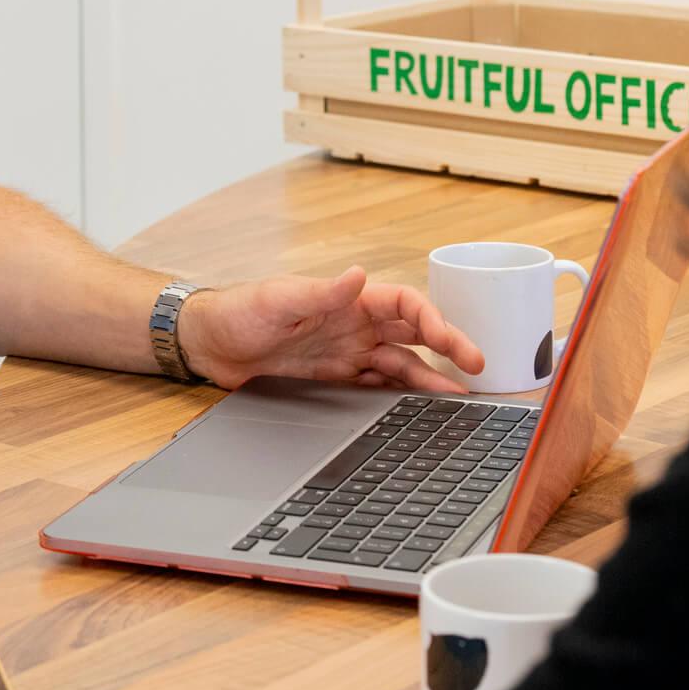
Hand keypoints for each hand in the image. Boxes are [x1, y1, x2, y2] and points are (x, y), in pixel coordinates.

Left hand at [175, 266, 485, 392]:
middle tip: (479, 370)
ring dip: (429, 380)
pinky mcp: (334, 380)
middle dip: (448, 349)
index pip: (405, 304)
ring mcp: (347, 354)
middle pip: (414, 335)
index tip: (451, 343)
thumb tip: (359, 276)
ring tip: (459, 400)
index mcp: (349, 301)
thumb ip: (320, 292)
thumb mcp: (278, 300)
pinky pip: (376, 389)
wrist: (209, 344)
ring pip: (401, 366)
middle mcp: (354, 326)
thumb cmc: (239, 310)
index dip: (433, 320)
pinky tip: (418, 413)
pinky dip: (399, 399)